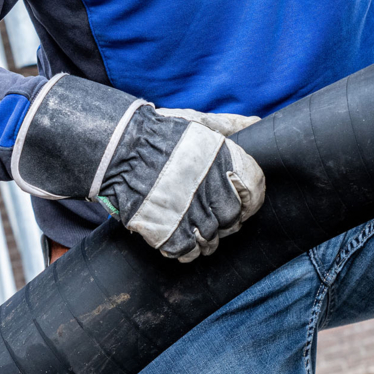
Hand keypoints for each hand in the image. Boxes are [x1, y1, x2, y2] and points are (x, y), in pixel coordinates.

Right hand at [12, 75, 264, 260]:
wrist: (116, 148)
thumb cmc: (158, 131)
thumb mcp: (196, 121)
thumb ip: (228, 125)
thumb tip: (257, 121)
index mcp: (222, 160)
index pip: (255, 188)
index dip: (251, 197)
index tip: (242, 199)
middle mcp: (210, 188)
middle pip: (234, 218)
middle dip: (229, 221)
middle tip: (216, 216)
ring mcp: (188, 213)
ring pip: (213, 240)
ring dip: (208, 238)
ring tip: (197, 229)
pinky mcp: (166, 232)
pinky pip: (188, 253)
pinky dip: (188, 251)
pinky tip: (181, 239)